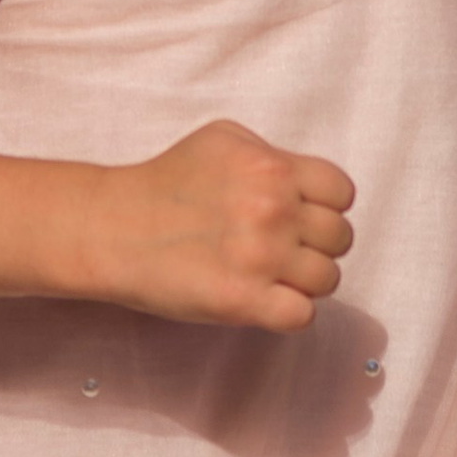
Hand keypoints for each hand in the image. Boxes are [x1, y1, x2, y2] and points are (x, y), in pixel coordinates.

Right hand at [96, 119, 354, 331]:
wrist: (115, 228)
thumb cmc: (167, 181)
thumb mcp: (223, 140)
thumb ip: (272, 155)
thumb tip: (303, 181)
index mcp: (273, 168)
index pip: (342, 194)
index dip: (326, 208)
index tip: (302, 218)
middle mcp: (274, 210)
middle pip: (340, 239)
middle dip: (317, 246)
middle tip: (284, 251)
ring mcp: (261, 258)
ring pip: (327, 280)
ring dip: (304, 282)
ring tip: (272, 277)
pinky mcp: (243, 301)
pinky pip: (303, 315)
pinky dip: (289, 312)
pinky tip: (265, 301)